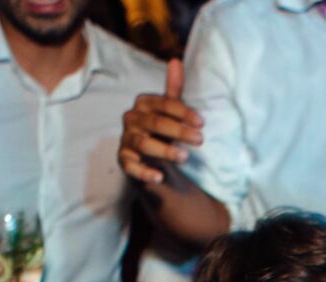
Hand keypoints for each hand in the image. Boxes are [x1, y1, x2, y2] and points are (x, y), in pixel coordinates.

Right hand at [119, 58, 203, 185]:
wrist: (147, 155)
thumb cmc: (161, 129)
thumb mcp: (169, 110)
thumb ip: (173, 89)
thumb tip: (175, 60)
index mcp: (143, 103)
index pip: (163, 104)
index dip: (183, 112)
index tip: (202, 123)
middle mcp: (131, 119)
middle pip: (155, 123)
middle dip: (179, 131)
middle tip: (200, 140)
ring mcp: (126, 139)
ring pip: (144, 143)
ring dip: (165, 150)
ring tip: (185, 157)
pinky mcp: (123, 160)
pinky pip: (131, 166)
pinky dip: (144, 172)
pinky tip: (160, 177)